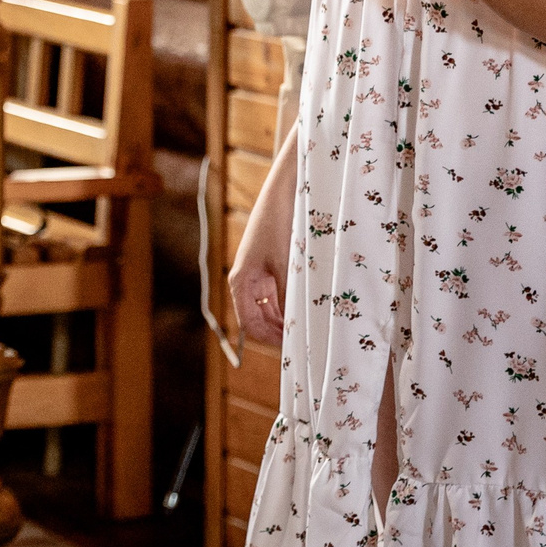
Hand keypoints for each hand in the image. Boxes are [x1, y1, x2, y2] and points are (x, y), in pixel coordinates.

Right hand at [226, 207, 288, 347]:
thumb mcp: (286, 266)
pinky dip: (286, 307)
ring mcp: (256, 275)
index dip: (269, 340)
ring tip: (305, 331)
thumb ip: (289, 297)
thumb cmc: (278, 227)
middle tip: (302, 344)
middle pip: (258, 319)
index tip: (291, 349)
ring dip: (283, 321)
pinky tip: (302, 313)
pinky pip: (275, 297)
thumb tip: (297, 327)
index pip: (250, 324)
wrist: (282, 197)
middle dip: (276, 333)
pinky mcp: (268, 268)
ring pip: (267, 309)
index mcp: (240, 282)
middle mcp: (245, 281)